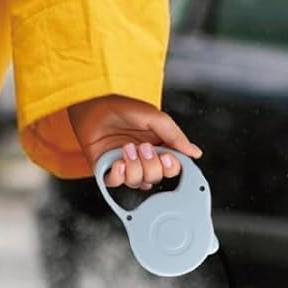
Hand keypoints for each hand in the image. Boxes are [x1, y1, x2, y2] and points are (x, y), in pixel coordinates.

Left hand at [67, 94, 201, 188]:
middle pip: (155, 178)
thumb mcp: (155, 117)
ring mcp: (125, 164)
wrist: (93, 103)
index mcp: (157, 145)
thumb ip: (175, 136)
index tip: (166, 157)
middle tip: (142, 147)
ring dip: (134, 167)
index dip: (170, 167)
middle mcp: (142, 157)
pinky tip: (117, 162)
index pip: (171, 167)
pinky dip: (118, 175)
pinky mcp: (107, 168)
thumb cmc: (122, 106)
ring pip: (138, 182)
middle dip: (150, 165)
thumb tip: (194, 153)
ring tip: (126, 149)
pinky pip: (116, 183)